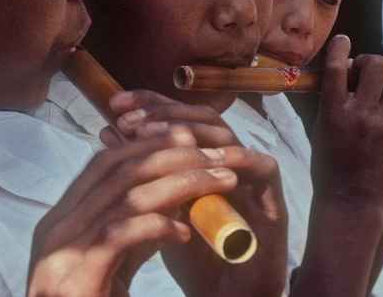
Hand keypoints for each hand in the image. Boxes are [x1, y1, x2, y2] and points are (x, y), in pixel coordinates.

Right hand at [28, 127, 240, 296]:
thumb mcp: (116, 261)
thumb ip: (135, 227)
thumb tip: (175, 192)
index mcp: (61, 220)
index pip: (105, 163)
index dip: (148, 144)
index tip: (188, 137)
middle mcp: (55, 230)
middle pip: (118, 172)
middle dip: (172, 156)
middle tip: (214, 154)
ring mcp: (61, 254)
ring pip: (126, 198)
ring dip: (180, 184)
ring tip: (218, 182)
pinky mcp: (77, 279)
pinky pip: (121, 236)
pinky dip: (158, 226)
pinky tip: (185, 232)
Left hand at [103, 90, 288, 296]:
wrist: (227, 295)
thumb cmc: (194, 256)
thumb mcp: (158, 210)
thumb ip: (140, 173)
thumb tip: (107, 131)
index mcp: (203, 159)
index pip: (179, 118)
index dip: (149, 104)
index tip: (115, 105)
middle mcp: (229, 160)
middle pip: (202, 117)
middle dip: (163, 111)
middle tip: (127, 118)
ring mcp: (253, 177)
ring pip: (226, 135)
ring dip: (188, 130)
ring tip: (150, 135)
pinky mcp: (274, 198)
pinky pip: (262, 166)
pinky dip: (234, 158)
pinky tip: (198, 157)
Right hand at [312, 35, 382, 203]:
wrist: (351, 199)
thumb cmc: (330, 164)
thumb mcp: (322, 127)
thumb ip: (332, 99)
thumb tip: (342, 70)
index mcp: (333, 112)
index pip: (336, 68)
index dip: (339, 48)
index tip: (343, 41)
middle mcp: (360, 115)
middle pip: (376, 65)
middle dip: (374, 61)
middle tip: (370, 69)